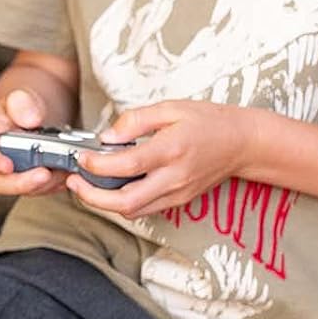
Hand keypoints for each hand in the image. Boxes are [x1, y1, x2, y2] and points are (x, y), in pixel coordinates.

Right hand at [0, 88, 71, 198]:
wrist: (36, 114)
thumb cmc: (24, 106)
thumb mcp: (22, 96)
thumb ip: (22, 102)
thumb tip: (31, 120)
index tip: (7, 166)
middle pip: (1, 182)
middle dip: (23, 182)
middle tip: (45, 173)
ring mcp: (15, 174)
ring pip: (26, 189)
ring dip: (46, 184)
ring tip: (65, 168)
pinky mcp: (32, 181)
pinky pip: (43, 190)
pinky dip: (58, 184)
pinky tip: (69, 171)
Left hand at [69, 101, 257, 217]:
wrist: (243, 143)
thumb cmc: (209, 121)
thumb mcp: (171, 108)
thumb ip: (136, 120)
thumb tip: (107, 137)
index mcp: (171, 150)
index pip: (126, 166)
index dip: (97, 165)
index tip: (81, 157)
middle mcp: (174, 177)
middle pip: (126, 201)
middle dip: (92, 197)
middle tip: (75, 182)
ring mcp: (177, 193)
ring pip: (133, 211)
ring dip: (104, 203)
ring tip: (88, 185)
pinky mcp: (179, 201)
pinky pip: (145, 210)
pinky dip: (123, 203)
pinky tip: (112, 188)